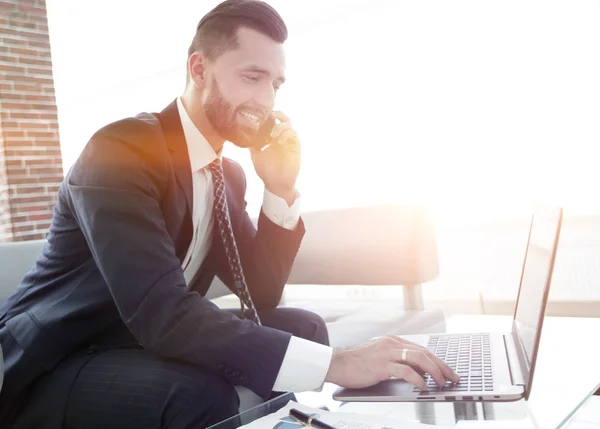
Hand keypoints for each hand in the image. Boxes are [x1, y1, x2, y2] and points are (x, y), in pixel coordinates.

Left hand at [250, 111, 299, 204]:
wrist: (277, 184)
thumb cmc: (267, 171)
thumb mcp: (255, 155)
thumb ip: (252, 144)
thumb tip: (242, 134)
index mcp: (272, 138)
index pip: (272, 121)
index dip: (268, 116)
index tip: (259, 116)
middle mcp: (281, 137)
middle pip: (282, 118)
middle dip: (277, 114)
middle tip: (270, 116)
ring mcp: (289, 141)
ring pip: (288, 124)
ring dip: (280, 126)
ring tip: (272, 134)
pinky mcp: (295, 146)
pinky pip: (293, 134)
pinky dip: (286, 133)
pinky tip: (278, 140)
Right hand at [324, 335, 459, 390]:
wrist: (337, 364)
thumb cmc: (356, 364)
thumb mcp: (380, 358)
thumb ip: (397, 361)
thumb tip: (419, 373)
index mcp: (392, 341)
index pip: (421, 349)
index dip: (437, 360)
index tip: (448, 371)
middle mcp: (392, 344)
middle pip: (424, 352)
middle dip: (442, 366)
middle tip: (453, 378)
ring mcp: (387, 353)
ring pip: (419, 359)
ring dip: (435, 372)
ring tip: (442, 383)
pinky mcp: (382, 365)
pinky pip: (406, 371)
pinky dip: (418, 379)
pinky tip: (423, 387)